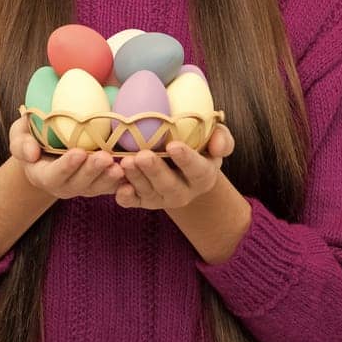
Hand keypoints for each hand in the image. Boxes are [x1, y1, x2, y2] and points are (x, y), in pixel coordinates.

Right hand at [9, 112, 124, 199]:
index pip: (54, 175)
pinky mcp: (101, 183)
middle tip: (105, 158)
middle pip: (79, 184)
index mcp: (43, 176)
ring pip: (98, 187)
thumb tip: (31, 153)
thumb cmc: (33, 136)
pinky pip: (113, 186)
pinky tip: (133, 169)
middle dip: (92, 171)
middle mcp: (64, 186)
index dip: (66, 166)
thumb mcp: (19, 135)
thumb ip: (21, 144)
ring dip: (110, 178)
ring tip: (121, 166)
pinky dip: (124, 181)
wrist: (50, 145)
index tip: (78, 153)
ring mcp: (84, 187)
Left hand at [116, 123, 234, 208]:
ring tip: (125, 162)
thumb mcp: (214, 139)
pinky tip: (119, 187)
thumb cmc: (199, 146)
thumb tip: (218, 146)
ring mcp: (162, 199)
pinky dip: (126, 197)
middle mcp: (184, 192)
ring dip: (136, 178)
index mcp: (203, 176)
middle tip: (142, 155)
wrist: (180, 166)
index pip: (198, 169)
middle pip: (170, 186)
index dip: (186, 159)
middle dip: (155, 171)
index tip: (173, 145)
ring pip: (149, 193)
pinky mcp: (143, 201)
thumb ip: (222, 139)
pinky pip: (133, 202)